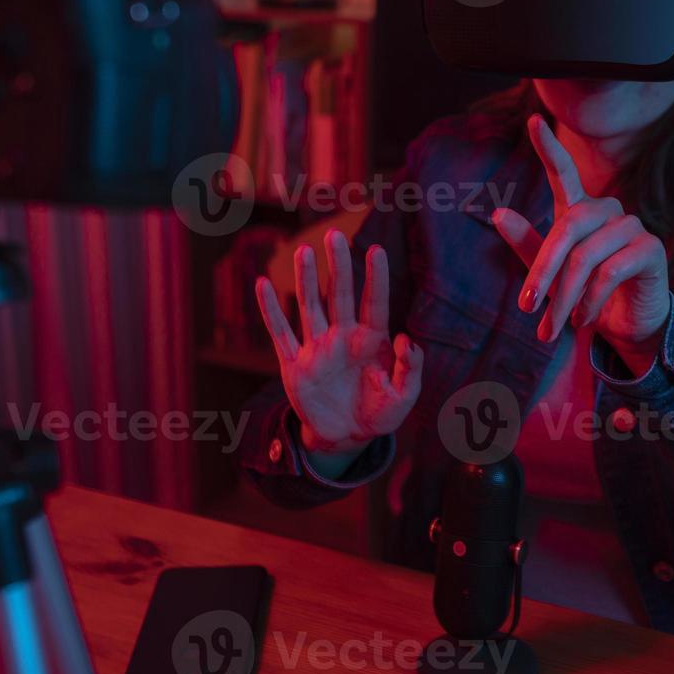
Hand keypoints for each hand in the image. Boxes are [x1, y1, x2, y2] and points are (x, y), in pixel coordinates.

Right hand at [255, 230, 423, 477]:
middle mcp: (343, 337)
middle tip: (334, 236)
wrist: (347, 438)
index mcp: (372, 341)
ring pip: (310, 307)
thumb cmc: (379, 413)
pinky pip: (280, 334)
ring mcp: (317, 348)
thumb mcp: (404, 396)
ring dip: (307, 280)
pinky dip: (271, 310)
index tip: (376, 251)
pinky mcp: (294, 365)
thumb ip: (409, 368)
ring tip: (303, 252)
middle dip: (338, 267)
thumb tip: (406, 338)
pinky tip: (263, 285)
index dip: (375, 278)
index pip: (375, 303)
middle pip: (340, 295)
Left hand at [492, 114, 670, 374]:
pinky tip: (584, 319)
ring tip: (552, 328)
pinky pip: (612, 270)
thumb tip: (497, 213)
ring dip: (565, 297)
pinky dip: (592, 299)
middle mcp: (608, 210)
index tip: (533, 121)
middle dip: (543, 270)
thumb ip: (528, 247)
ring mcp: (632, 226)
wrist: (628, 327)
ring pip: (587, 256)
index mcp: (580, 211)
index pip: (563, 173)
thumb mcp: (551, 275)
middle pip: (568, 227)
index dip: (549, 148)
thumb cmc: (586, 296)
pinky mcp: (652, 249)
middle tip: (526, 307)